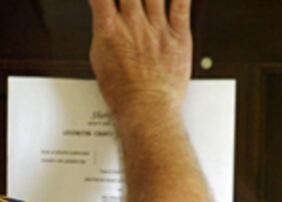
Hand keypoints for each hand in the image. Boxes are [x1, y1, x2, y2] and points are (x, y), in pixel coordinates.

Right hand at [88, 0, 193, 116]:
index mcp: (110, 31)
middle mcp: (133, 25)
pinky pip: (181, 4)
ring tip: (146, 0)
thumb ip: (103, 34)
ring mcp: (157, 28)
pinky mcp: (178, 35)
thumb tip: (103, 21)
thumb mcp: (100, 61)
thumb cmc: (123, 94)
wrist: (147, 110)